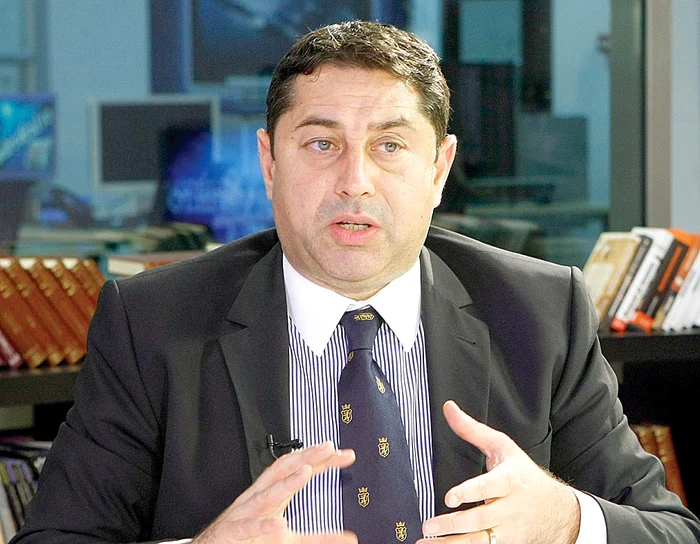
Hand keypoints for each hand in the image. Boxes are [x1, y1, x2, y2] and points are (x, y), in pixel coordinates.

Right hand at [193, 441, 356, 542]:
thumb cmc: (249, 539)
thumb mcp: (287, 537)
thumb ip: (318, 537)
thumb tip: (349, 539)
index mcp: (272, 494)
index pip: (297, 468)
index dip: (320, 459)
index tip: (344, 454)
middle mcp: (258, 498)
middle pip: (282, 470)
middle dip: (304, 457)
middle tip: (327, 448)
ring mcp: (245, 514)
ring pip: (266, 495)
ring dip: (286, 483)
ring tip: (306, 472)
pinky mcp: (233, 533)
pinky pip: (248, 527)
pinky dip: (262, 526)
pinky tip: (278, 524)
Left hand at [419, 401, 579, 542]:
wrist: (558, 511)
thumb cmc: (524, 475)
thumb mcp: (504, 447)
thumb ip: (473, 430)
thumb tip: (448, 408)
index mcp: (509, 481)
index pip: (489, 487)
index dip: (469, 492)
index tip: (449, 497)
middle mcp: (510, 508)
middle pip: (481, 519)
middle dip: (453, 524)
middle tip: (428, 526)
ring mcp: (509, 531)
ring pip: (479, 541)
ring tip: (426, 543)